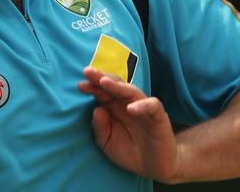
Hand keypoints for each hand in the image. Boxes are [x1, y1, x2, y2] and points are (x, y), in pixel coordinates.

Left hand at [78, 67, 181, 181]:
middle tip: (88, 72)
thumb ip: (99, 128)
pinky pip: (152, 106)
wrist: (154, 168)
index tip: (80, 85)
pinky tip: (130, 109)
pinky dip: (142, 105)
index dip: (92, 86)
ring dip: (117, 86)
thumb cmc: (128, 151)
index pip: (102, 91)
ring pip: (131, 91)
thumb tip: (96, 110)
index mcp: (114, 107)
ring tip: (103, 82)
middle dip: (101, 77)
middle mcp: (127, 103)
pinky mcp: (159, 117)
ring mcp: (143, 108)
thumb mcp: (107, 143)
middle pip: (115, 85)